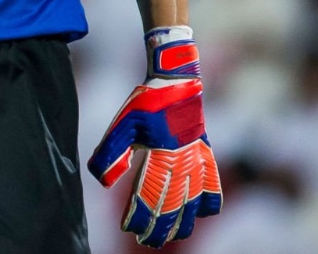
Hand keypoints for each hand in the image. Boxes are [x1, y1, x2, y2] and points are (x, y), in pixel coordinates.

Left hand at [88, 27, 222, 246]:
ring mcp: (198, 161)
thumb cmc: (145, 102)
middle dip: (159, 227)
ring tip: (171, 236)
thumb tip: (103, 182)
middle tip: (146, 241)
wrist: (176, 80)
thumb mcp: (122, 125)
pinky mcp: (206, 155)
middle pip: (172, 206)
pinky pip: (214, 185)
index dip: (139, 216)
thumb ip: (111, 154)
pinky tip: (204, 214)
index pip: (149, 196)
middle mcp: (183, 163)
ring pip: (193, 202)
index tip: (129, 227)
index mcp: (161, 157)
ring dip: (182, 222)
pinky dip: (211, 202)